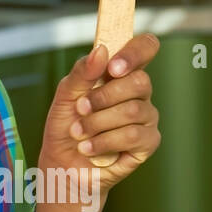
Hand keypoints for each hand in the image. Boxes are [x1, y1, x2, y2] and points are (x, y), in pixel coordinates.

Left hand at [39, 33, 161, 193]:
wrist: (63, 164)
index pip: (145, 48)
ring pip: (132, 111)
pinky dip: (103, 141)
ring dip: (97, 123)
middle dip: (103, 97)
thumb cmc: (66, 126)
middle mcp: (139, 92)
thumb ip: (82, 73)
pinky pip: (132, 136)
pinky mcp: (148, 142)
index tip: (112, 67)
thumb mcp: (65, 95)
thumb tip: (101, 51)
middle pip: (140, 82)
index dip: (135, 52)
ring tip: (78, 132)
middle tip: (80, 108)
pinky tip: (88, 147)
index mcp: (121, 73)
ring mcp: (147, 117)